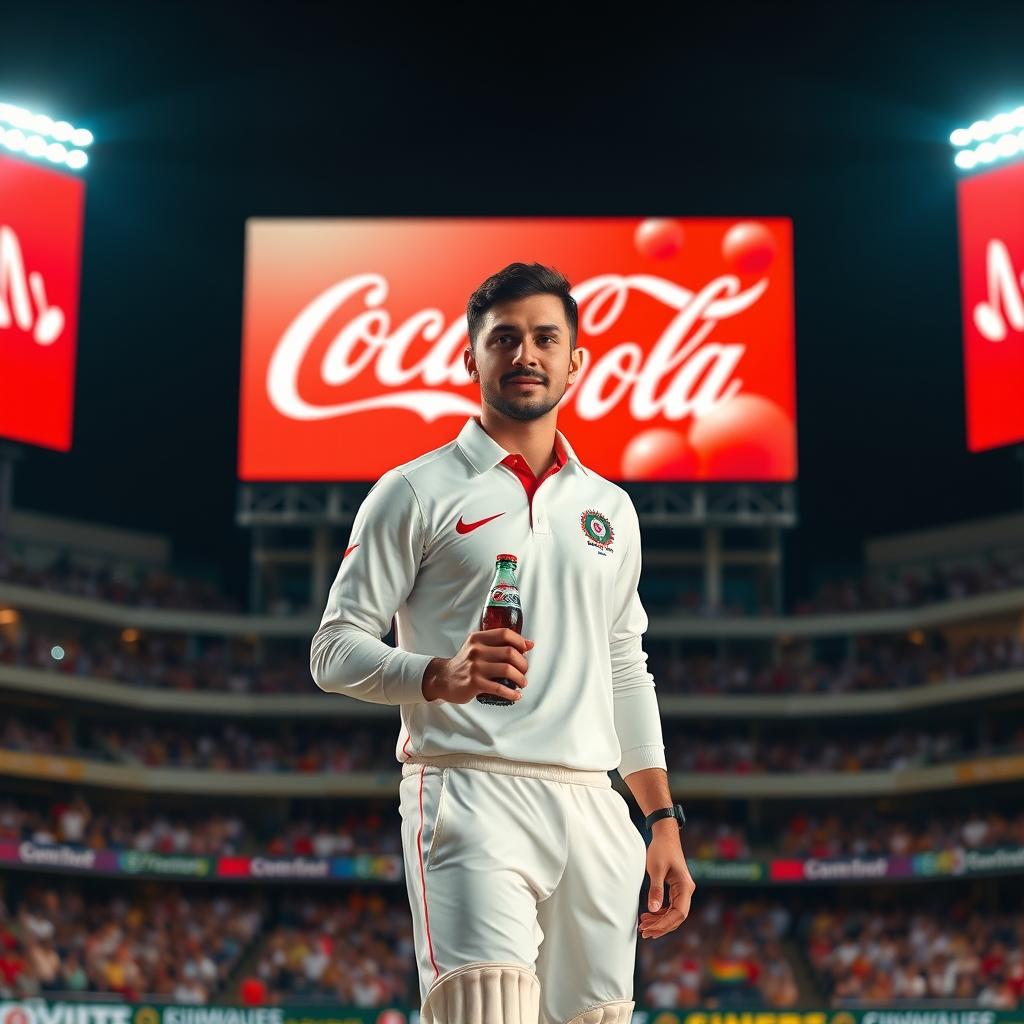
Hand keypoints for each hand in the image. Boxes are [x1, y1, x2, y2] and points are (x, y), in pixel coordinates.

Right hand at [422, 628, 533, 703]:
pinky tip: (516, 695)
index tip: (526, 650)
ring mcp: (475, 667)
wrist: (444, 679)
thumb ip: (499, 643)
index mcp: (478, 638)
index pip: (505, 633)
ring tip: (522, 683)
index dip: (520, 641)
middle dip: (523, 663)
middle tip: (524, 671)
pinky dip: (512, 693)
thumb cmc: (465, 663)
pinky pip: (499, 688)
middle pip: (510, 652)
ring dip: (520, 678)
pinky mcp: (475, 683)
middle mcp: (476, 650)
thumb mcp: (477, 647)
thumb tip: (529, 644)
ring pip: (507, 670)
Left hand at [638, 824, 695, 939]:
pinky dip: (660, 912)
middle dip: (661, 926)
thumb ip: (655, 889)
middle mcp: (686, 891)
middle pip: (677, 917)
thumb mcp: (656, 869)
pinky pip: (670, 906)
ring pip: (673, 913)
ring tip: (643, 925)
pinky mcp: (676, 889)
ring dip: (659, 920)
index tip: (649, 929)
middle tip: (643, 932)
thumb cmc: (661, 850)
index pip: (679, 913)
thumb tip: (652, 910)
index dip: (664, 924)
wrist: (665, 835)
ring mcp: (682, 890)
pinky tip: (648, 914)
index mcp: (685, 887)